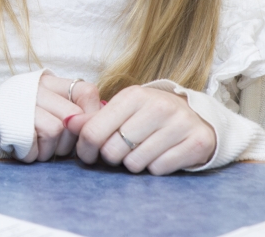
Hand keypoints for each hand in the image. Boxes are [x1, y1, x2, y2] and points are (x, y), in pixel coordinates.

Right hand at [20, 73, 101, 162]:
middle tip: (51, 147)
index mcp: (45, 80)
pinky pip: (34, 144)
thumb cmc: (18, 127)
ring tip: (34, 148)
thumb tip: (103, 120)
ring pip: (56, 130)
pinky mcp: (4, 119)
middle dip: (68, 142)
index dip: (91, 115)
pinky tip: (21, 150)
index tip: (82, 133)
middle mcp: (32, 86)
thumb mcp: (46, 111)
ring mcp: (16, 100)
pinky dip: (31, 155)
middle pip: (73, 117)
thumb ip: (71, 111)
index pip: (85, 91)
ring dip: (49, 150)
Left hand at [67, 85, 215, 174]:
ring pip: (136, 164)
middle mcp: (158, 107)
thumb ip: (94, 118)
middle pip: (113, 151)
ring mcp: (180, 125)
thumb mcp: (123, 109)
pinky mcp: (197, 143)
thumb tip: (68, 124)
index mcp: (134, 95)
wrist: (196, 116)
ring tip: (141, 151)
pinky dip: (155, 168)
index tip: (87, 154)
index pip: (93, 131)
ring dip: (134, 164)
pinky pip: (159, 169)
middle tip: (119, 152)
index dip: (85, 148)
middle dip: (111, 157)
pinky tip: (160, 154)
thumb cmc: (149, 114)